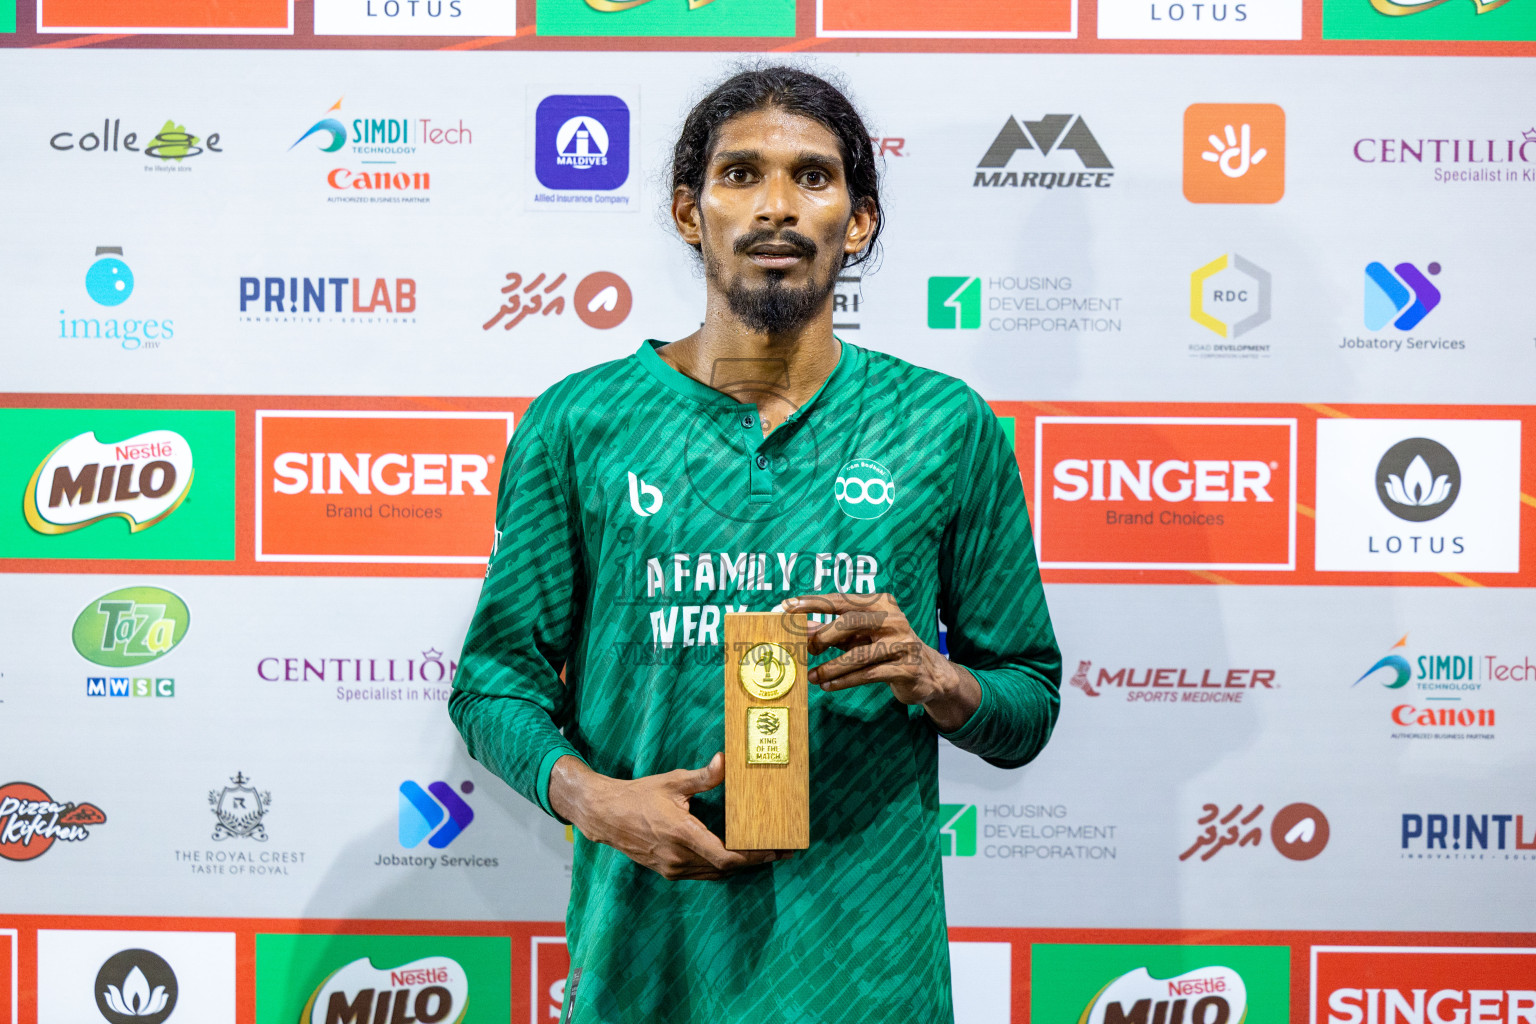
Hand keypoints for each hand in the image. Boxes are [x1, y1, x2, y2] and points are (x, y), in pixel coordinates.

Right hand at [547, 753, 790, 880]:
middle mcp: (678, 856)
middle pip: (726, 868)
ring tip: (764, 855)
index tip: (774, 851)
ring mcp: (672, 868)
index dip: (752, 857)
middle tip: (781, 853)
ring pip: (715, 874)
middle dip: (754, 861)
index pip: (724, 856)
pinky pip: (702, 874)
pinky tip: (735, 858)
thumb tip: (725, 760)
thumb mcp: (672, 782)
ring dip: (739, 867)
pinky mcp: (667, 871)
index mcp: (681, 834)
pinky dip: (721, 868)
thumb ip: (703, 777)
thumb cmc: (639, 796)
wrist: (606, 816)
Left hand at [776, 592, 981, 732]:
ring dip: (830, 667)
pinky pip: (868, 674)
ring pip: (858, 654)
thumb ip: (833, 631)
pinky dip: (844, 681)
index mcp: (881, 603)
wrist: (927, 674)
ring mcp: (903, 644)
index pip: (842, 599)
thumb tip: (803, 629)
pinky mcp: (906, 668)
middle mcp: (894, 619)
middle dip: (823, 636)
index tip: (786, 607)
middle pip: (850, 621)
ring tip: (813, 676)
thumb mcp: (860, 636)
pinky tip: (828, 686)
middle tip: (806, 650)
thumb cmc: (885, 648)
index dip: (812, 603)